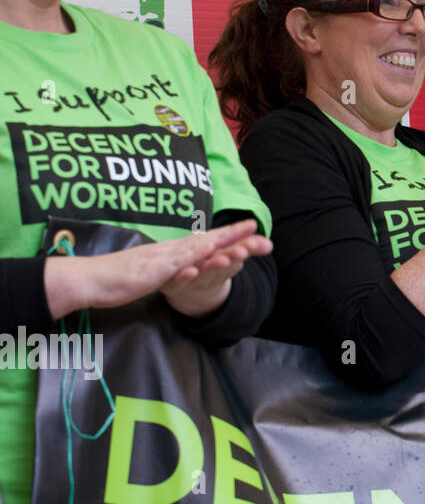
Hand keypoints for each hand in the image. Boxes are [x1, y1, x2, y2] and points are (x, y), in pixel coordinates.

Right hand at [45, 220, 270, 318]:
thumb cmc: (115, 277)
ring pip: (194, 248)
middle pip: (204, 239)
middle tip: (254, 224)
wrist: (90, 278)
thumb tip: (174, 264)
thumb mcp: (147, 270)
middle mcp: (168, 251)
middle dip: (230, 232)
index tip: (247, 226)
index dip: (225, 233)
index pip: (201, 239)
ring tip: (239, 235)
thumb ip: (163, 266)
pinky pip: (174, 265)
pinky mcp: (151, 272)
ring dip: (217, 242)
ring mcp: (160, 259)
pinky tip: (206, 254)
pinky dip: (190, 259)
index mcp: (168, 251)